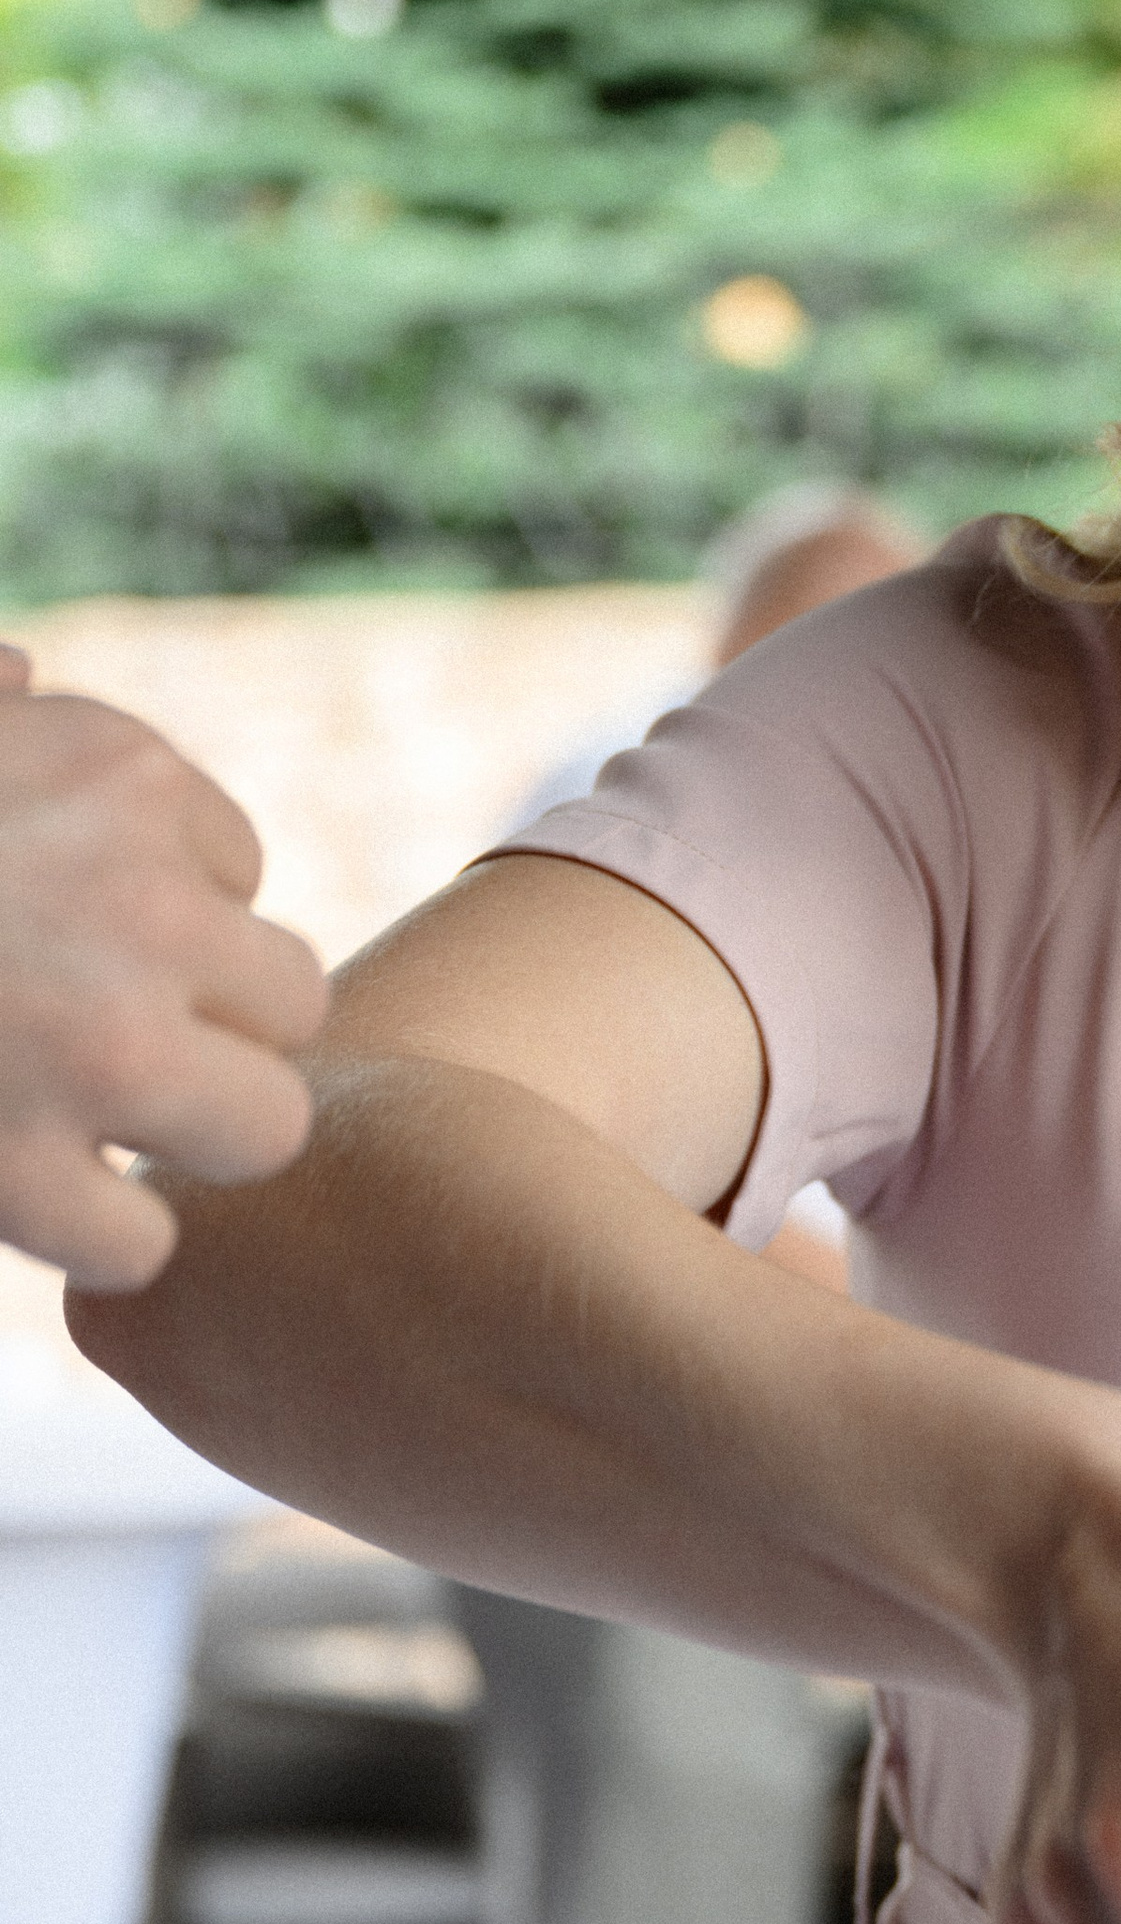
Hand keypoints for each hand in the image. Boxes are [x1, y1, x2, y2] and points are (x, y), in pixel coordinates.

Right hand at [0, 657, 327, 1286]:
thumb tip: (19, 682)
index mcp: (117, 775)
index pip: (232, 869)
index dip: (160, 919)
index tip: (68, 936)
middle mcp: (142, 904)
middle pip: (290, 998)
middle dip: (215, 1032)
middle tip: (116, 1054)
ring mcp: (97, 1045)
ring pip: (264, 1121)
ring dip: (188, 1135)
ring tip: (96, 1130)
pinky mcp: (18, 1172)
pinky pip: (140, 1239)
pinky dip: (94, 1240)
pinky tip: (32, 1202)